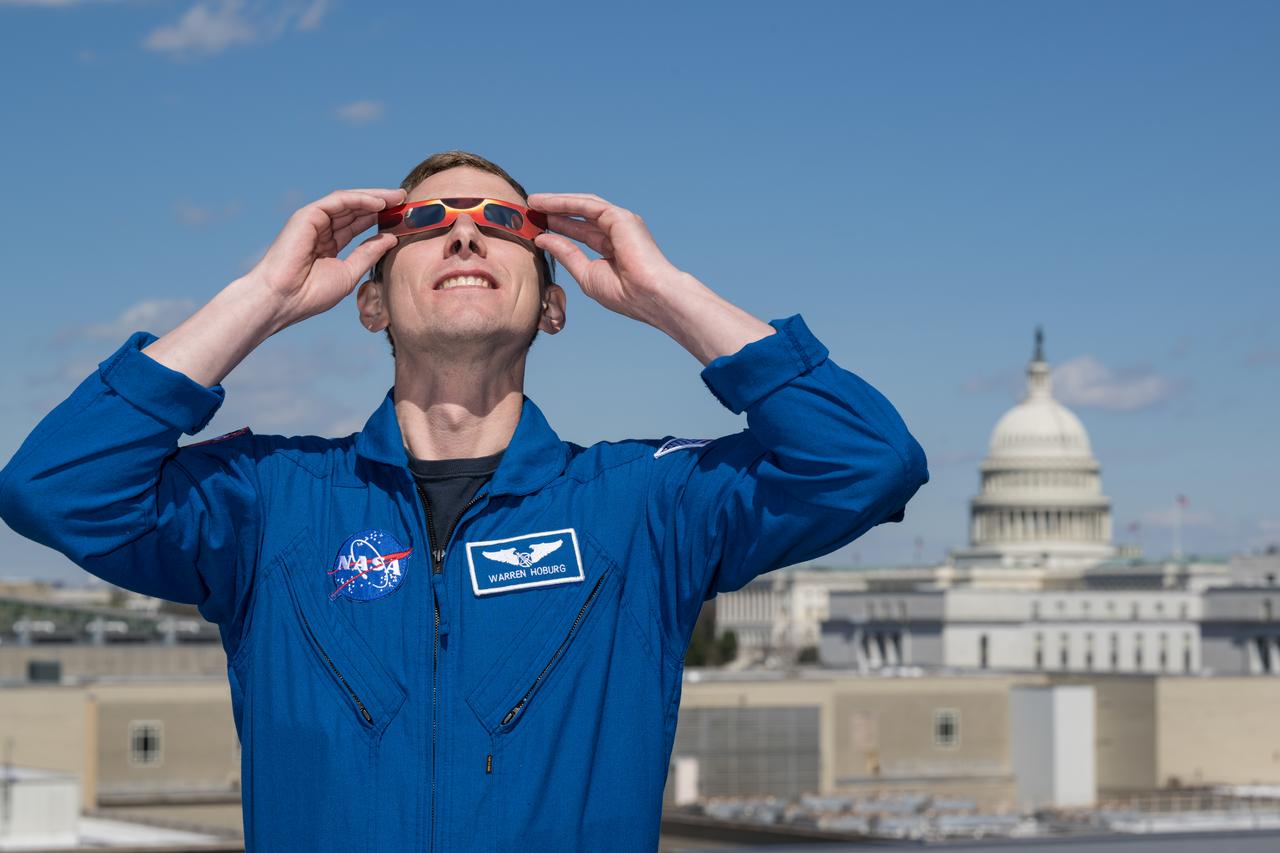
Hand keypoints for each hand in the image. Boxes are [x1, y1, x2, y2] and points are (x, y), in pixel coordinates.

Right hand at [246, 188, 405, 328]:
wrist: (283, 300)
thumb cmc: (311, 294)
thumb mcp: (349, 273)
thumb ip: (368, 253)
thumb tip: (391, 238)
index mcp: (328, 244)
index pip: (357, 224)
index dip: (379, 218)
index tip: (402, 215)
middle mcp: (320, 229)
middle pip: (355, 209)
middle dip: (381, 203)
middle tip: (405, 198)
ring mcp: (313, 221)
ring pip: (348, 201)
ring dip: (374, 197)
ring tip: (398, 197)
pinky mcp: (307, 215)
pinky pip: (338, 201)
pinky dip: (360, 199)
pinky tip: (380, 202)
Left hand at [528, 193, 687, 324]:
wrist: (649, 296)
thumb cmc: (624, 293)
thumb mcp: (586, 274)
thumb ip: (566, 254)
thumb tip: (543, 239)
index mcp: (613, 248)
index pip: (582, 233)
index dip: (560, 227)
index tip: (537, 226)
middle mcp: (617, 232)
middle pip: (581, 216)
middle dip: (555, 212)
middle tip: (531, 209)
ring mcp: (620, 222)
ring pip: (583, 206)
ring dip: (557, 203)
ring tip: (533, 202)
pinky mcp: (620, 216)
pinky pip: (587, 205)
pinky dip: (565, 202)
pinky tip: (546, 203)